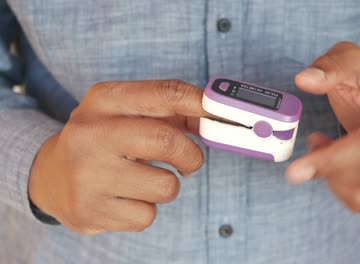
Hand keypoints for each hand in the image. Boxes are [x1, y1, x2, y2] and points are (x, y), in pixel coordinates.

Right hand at [29, 80, 205, 233]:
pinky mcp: (90, 210)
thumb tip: (212, 116)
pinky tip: (127, 199)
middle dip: (191, 155)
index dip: (201, 105)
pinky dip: (146, 209)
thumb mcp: (125, 113)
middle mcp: (92, 133)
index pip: (166, 93)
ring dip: (168, 186)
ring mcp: (88, 174)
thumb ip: (169, 111)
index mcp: (104, 100)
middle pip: (168, 141)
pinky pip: (147, 216)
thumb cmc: (103, 140)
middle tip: (188, 161)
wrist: (50, 176)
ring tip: (146, 180)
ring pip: (165, 186)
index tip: (217, 116)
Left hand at [286, 42, 359, 212]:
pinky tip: (340, 167)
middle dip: (327, 167)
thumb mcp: (349, 63)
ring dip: (333, 179)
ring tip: (328, 151)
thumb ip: (328, 68)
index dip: (331, 160)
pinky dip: (342, 190)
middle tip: (314, 143)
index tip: (296, 171)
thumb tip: (305, 80)